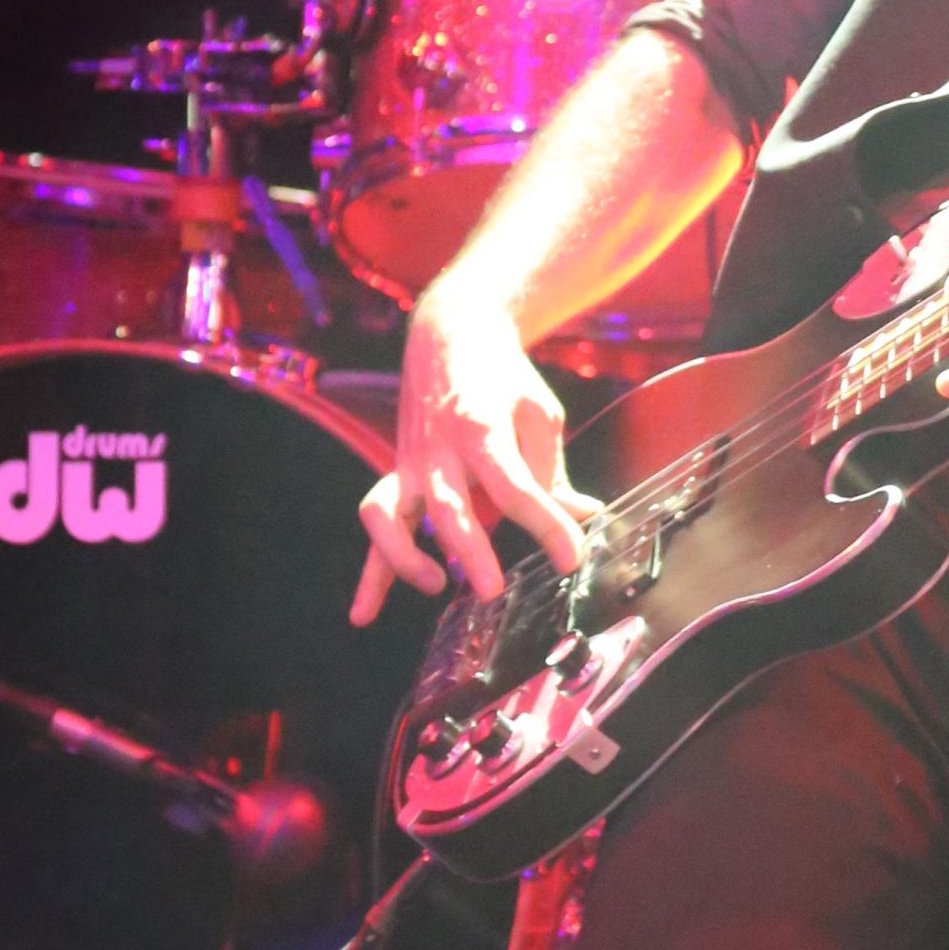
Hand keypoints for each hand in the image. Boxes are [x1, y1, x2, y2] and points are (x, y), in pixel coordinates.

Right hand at [350, 291, 600, 622]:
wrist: (449, 335)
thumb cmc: (502, 379)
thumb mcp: (539, 413)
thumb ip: (551, 472)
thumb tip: (583, 518)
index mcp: (480, 427)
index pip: (513, 486)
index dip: (546, 526)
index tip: (573, 557)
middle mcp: (438, 450)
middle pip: (447, 508)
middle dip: (468, 551)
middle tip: (491, 590)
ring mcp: (410, 467)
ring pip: (389, 517)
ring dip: (404, 558)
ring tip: (437, 584)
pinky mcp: (399, 481)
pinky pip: (378, 530)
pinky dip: (370, 575)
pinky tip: (365, 614)